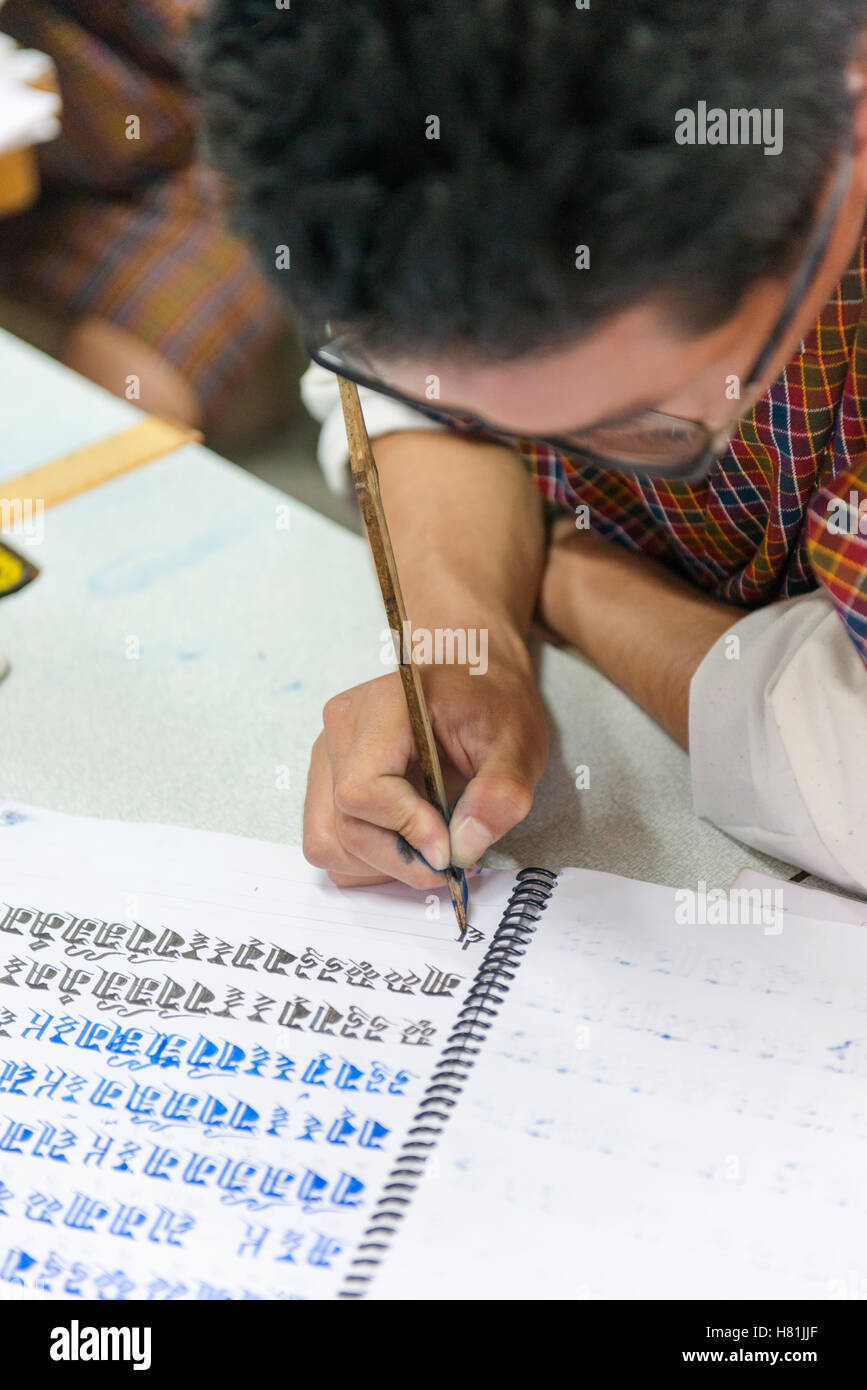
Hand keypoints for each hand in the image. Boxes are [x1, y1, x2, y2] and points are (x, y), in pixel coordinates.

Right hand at [303, 655, 547, 887]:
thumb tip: (463, 849)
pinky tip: (406, 842)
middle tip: (449, 864)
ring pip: (326, 840)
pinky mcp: (328, 776)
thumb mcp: (518, 743)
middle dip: (399, 859)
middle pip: (344, 824)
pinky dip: (366, 858)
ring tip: (427, 850)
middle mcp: (342, 728)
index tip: (448, 848)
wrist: (471, 671)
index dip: (406, 829)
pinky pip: (327, 838)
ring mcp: (328, 753)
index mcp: (385, 707)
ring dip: (379, 864)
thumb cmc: (491, 701)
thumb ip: (500, 795)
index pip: (363, 789)